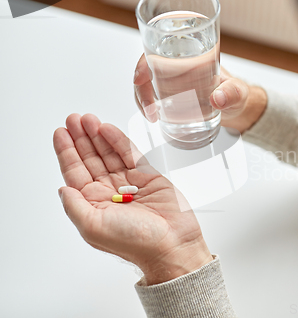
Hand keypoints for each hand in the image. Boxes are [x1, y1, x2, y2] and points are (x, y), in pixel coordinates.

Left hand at [53, 113, 212, 284]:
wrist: (172, 244)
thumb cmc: (136, 242)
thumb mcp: (93, 227)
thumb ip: (74, 206)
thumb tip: (62, 188)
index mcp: (94, 204)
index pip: (75, 172)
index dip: (67, 152)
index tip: (61, 133)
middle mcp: (110, 192)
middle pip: (90, 159)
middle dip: (80, 138)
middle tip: (73, 119)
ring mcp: (129, 183)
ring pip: (109, 153)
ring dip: (97, 136)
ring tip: (88, 119)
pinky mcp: (148, 176)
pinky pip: (130, 154)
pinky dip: (118, 140)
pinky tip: (107, 129)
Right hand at [134, 54, 267, 132]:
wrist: (235, 107)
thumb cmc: (235, 94)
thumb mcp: (238, 93)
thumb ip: (233, 94)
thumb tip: (218, 98)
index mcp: (192, 55)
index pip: (160, 49)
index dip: (145, 62)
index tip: (141, 78)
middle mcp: (178, 64)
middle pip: (147, 68)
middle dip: (142, 87)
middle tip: (151, 109)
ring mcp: (171, 79)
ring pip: (146, 82)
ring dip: (142, 98)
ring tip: (152, 116)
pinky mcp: (169, 93)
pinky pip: (151, 95)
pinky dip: (148, 105)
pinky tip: (153, 116)